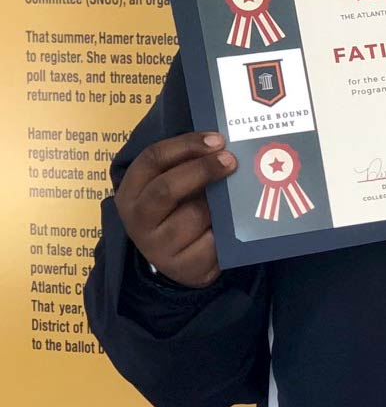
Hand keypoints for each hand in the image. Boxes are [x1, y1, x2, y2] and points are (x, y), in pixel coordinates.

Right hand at [115, 132, 236, 288]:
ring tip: (231, 199)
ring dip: (217, 205)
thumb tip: (223, 146)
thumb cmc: (179, 212)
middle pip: (166, 188)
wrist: (180, 260)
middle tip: (231, 160)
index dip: (186, 145)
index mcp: (131, 191)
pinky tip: (233, 226)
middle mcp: (137, 218)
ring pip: (194, 216)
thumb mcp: (174, 186)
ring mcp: (156, 246)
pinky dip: (225, 231)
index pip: (152, 159)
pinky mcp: (180, 267)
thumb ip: (188, 165)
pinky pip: (211, 242)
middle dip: (202, 170)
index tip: (217, 139)